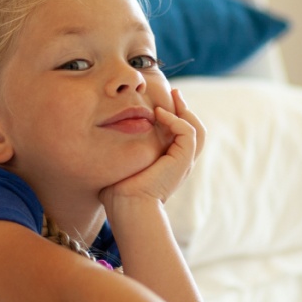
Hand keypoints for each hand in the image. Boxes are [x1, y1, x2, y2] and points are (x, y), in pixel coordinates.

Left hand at [99, 88, 204, 206]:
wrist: (127, 208)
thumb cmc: (117, 192)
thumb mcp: (121, 164)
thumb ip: (122, 152)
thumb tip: (104, 139)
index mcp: (169, 164)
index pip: (181, 136)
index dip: (175, 117)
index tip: (160, 103)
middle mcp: (181, 163)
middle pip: (195, 130)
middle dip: (186, 109)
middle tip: (175, 93)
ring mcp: (184, 163)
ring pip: (197, 130)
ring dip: (186, 111)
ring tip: (174, 97)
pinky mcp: (182, 161)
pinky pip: (188, 133)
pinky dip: (176, 120)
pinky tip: (159, 114)